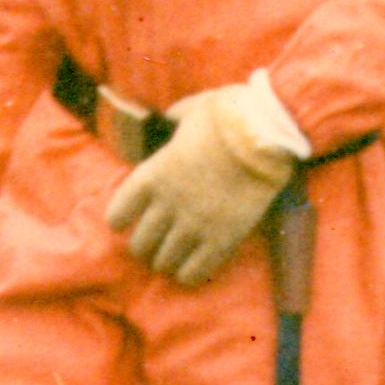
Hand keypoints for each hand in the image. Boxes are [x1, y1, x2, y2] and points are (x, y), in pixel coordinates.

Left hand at [106, 88, 296, 288]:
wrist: (266, 134)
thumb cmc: (229, 115)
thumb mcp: (190, 110)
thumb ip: (175, 119)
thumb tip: (172, 118)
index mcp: (152, 174)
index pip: (117, 213)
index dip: (120, 220)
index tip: (126, 221)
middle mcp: (167, 205)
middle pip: (139, 244)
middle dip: (145, 246)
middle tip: (154, 243)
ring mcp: (194, 225)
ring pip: (164, 261)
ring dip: (166, 261)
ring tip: (173, 258)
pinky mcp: (222, 239)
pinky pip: (195, 271)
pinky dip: (189, 275)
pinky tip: (191, 270)